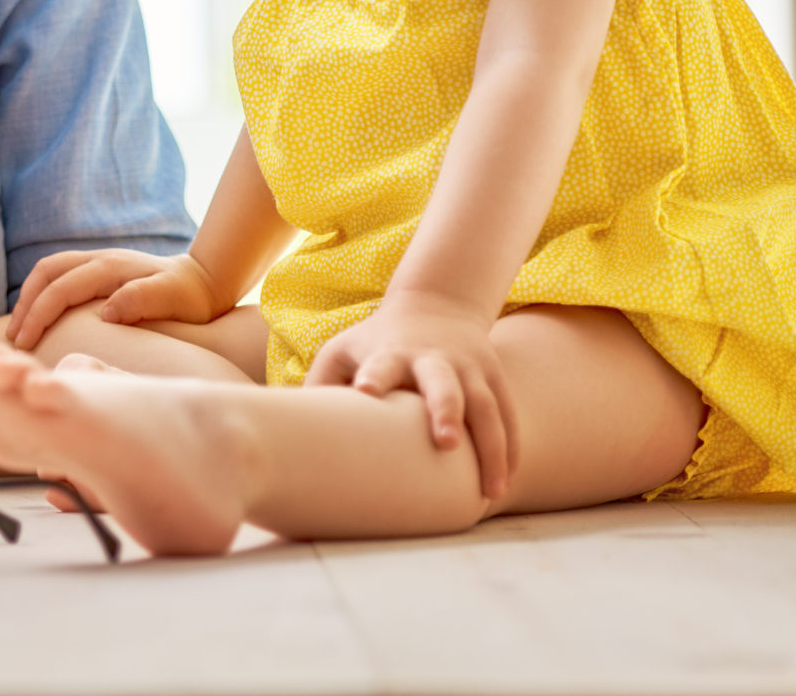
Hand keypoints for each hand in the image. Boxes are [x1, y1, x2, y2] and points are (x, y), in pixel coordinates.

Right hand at [7, 249, 227, 350]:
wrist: (206, 280)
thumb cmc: (191, 296)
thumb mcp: (173, 299)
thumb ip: (140, 300)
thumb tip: (105, 312)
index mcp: (110, 267)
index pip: (60, 288)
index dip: (39, 314)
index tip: (25, 343)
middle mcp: (99, 259)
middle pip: (46, 272)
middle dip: (25, 304)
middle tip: (14, 339)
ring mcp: (98, 262)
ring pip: (50, 271)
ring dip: (30, 297)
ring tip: (20, 328)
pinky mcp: (100, 271)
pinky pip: (61, 277)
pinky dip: (43, 294)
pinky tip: (41, 318)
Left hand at [306, 290, 516, 498]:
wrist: (436, 304)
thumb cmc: (374, 342)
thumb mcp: (341, 351)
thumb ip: (319, 388)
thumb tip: (285, 436)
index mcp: (390, 353)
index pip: (380, 364)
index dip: (374, 376)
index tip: (366, 391)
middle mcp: (433, 359)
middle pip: (443, 384)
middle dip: (444, 410)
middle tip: (443, 442)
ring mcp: (469, 368)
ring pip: (487, 407)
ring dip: (491, 447)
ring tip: (490, 491)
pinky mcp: (494, 377)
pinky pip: (509, 416)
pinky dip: (510, 449)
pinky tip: (506, 482)